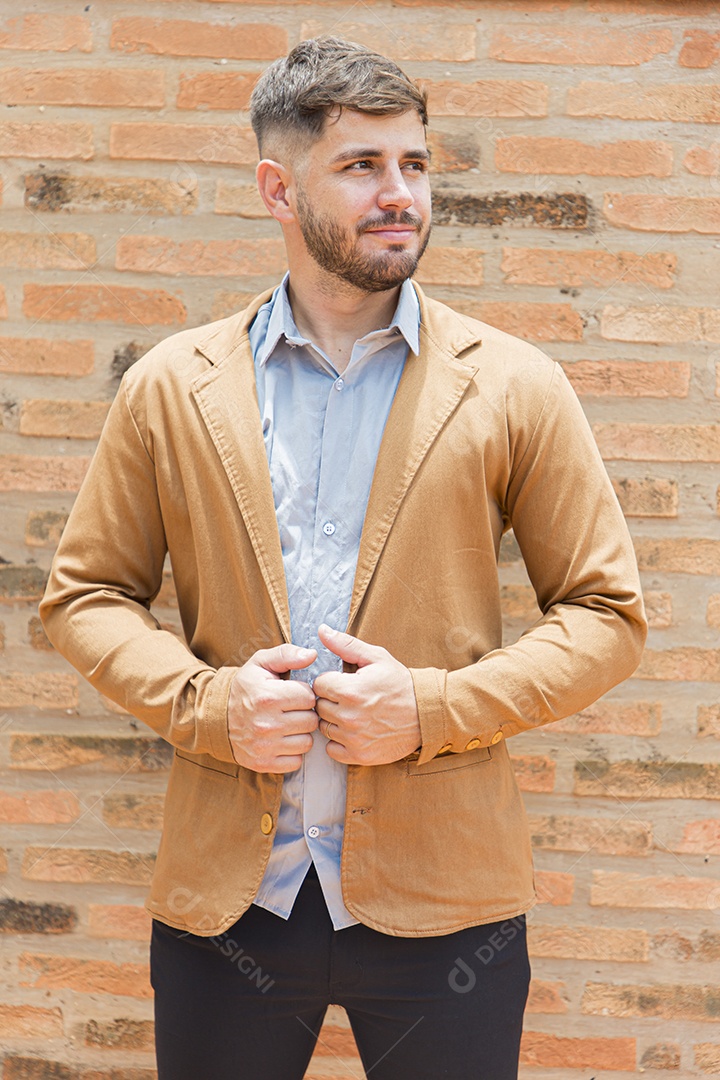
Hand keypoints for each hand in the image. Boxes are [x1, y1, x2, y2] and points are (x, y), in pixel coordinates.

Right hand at [227, 644, 317, 772]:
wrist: (216, 717)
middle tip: (290, 710)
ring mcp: (264, 747)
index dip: (303, 693)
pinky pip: (296, 761)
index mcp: (268, 697)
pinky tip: (281, 740)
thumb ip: (287, 654)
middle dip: (304, 713)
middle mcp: (266, 724)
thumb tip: (312, 655)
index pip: (309, 697)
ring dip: (300, 734)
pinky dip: (292, 752)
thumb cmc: (245, 688)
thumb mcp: (261, 663)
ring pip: (306, 742)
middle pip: (311, 721)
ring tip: (286, 725)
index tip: (292, 694)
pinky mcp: (263, 764)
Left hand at [313, 624, 420, 765]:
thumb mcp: (376, 658)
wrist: (426, 713)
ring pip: (324, 727)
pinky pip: (332, 749)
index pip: (318, 685)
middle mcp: (349, 717)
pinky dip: (339, 742)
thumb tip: (321, 630)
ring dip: (334, 720)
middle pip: (319, 706)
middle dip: (331, 700)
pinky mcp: (359, 756)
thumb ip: (345, 644)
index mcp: (350, 690)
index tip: (343, 682)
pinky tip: (354, 731)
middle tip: (350, 698)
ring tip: (353, 713)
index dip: (330, 681)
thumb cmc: (400, 684)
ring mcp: (354, 739)